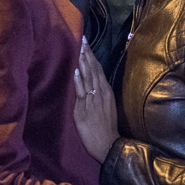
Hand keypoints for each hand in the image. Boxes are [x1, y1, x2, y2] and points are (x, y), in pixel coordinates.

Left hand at [72, 36, 118, 162]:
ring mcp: (92, 100)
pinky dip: (79, 81)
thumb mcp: (107, 107)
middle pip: (93, 70)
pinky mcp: (84, 109)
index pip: (98, 69)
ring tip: (79, 49)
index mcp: (107, 92)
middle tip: (83, 39)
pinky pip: (82, 92)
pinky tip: (77, 70)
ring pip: (88, 78)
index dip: (92, 56)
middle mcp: (101, 93)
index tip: (87, 44)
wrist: (108, 144)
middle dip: (87, 54)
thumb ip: (100, 94)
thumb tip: (92, 83)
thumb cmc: (107, 128)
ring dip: (83, 63)